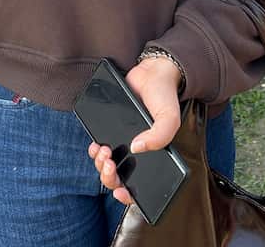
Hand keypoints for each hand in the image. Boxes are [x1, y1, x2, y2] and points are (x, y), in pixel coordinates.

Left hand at [88, 56, 181, 205]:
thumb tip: (136, 148)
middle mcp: (137, 152)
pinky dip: (95, 151)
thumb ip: (160, 136)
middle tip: (110, 164)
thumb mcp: (169, 118)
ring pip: (106, 166)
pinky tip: (96, 145)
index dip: (128, 195)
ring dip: (100, 164)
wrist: (152, 71)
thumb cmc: (164, 97)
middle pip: (119, 178)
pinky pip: (99, 148)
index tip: (120, 192)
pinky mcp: (110, 129)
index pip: (140, 185)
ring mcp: (123, 142)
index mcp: (153, 156)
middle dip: (109, 177)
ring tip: (103, 150)